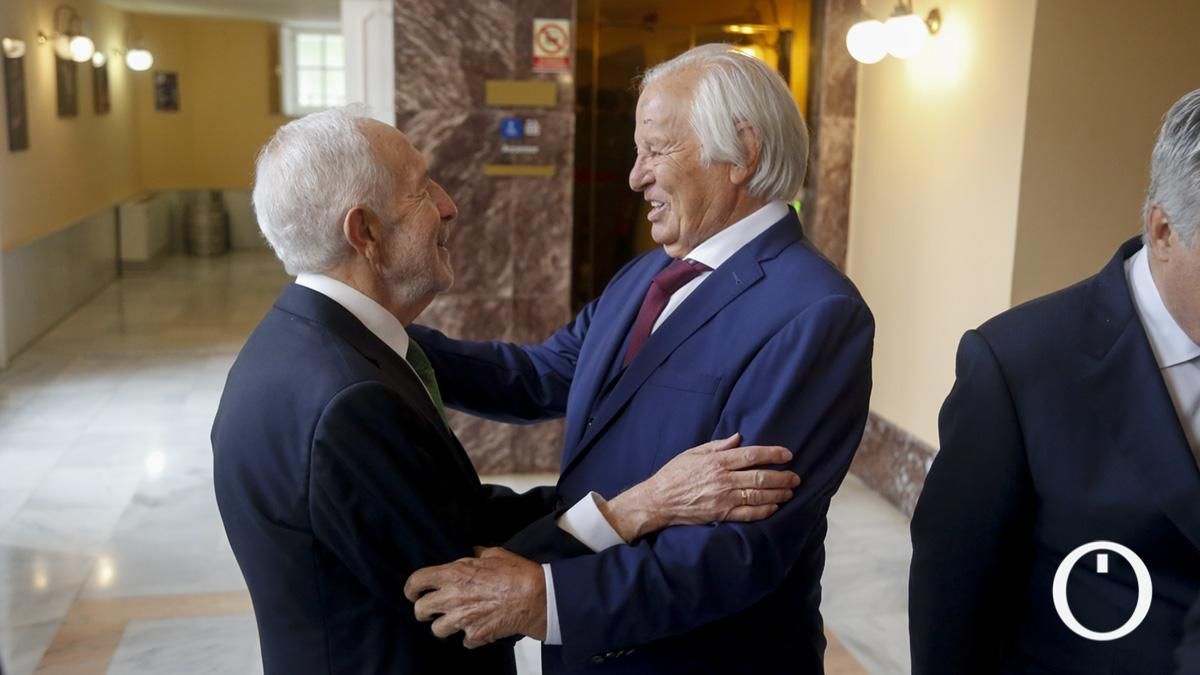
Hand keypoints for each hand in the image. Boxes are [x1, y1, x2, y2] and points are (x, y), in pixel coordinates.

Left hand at [404, 547, 545, 647]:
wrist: (535, 597)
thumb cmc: (517, 573)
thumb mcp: (495, 554)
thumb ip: (477, 554)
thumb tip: (472, 553)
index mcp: (453, 574)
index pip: (417, 581)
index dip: (411, 588)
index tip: (412, 592)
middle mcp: (452, 598)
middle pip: (420, 610)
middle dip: (424, 610)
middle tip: (431, 609)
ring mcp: (462, 619)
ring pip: (437, 630)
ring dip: (444, 626)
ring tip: (454, 620)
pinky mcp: (475, 635)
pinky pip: (463, 641)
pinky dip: (469, 637)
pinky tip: (478, 628)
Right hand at [603, 433, 798, 540]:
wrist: (658, 501)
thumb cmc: (674, 474)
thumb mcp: (693, 453)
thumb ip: (717, 446)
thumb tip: (738, 438)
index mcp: (717, 462)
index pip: (751, 455)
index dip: (772, 454)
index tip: (788, 455)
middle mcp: (723, 480)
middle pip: (760, 478)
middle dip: (781, 476)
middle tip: (796, 476)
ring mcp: (723, 499)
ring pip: (758, 496)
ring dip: (778, 494)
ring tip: (790, 491)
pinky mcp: (721, 515)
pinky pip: (748, 514)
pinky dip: (763, 511)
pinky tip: (774, 507)